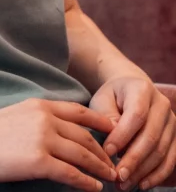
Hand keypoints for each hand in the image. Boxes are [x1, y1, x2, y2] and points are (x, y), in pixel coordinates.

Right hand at [0, 98, 117, 191]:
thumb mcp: (14, 115)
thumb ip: (37, 120)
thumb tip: (58, 134)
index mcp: (38, 105)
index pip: (79, 111)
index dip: (100, 122)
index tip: (114, 131)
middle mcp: (45, 119)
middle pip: (86, 136)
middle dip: (104, 153)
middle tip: (114, 165)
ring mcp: (43, 139)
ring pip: (84, 156)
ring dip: (100, 169)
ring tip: (109, 178)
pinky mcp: (39, 161)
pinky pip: (73, 174)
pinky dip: (87, 183)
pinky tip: (94, 188)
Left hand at [91, 76, 175, 190]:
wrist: (131, 90)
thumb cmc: (112, 97)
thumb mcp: (102, 99)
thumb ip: (106, 116)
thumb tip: (113, 140)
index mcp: (142, 90)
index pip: (136, 116)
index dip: (122, 136)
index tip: (107, 152)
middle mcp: (162, 106)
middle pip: (151, 137)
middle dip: (133, 160)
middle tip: (117, 176)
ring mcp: (172, 122)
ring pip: (161, 151)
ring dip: (143, 171)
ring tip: (124, 184)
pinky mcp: (175, 137)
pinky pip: (170, 159)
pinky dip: (157, 174)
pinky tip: (142, 184)